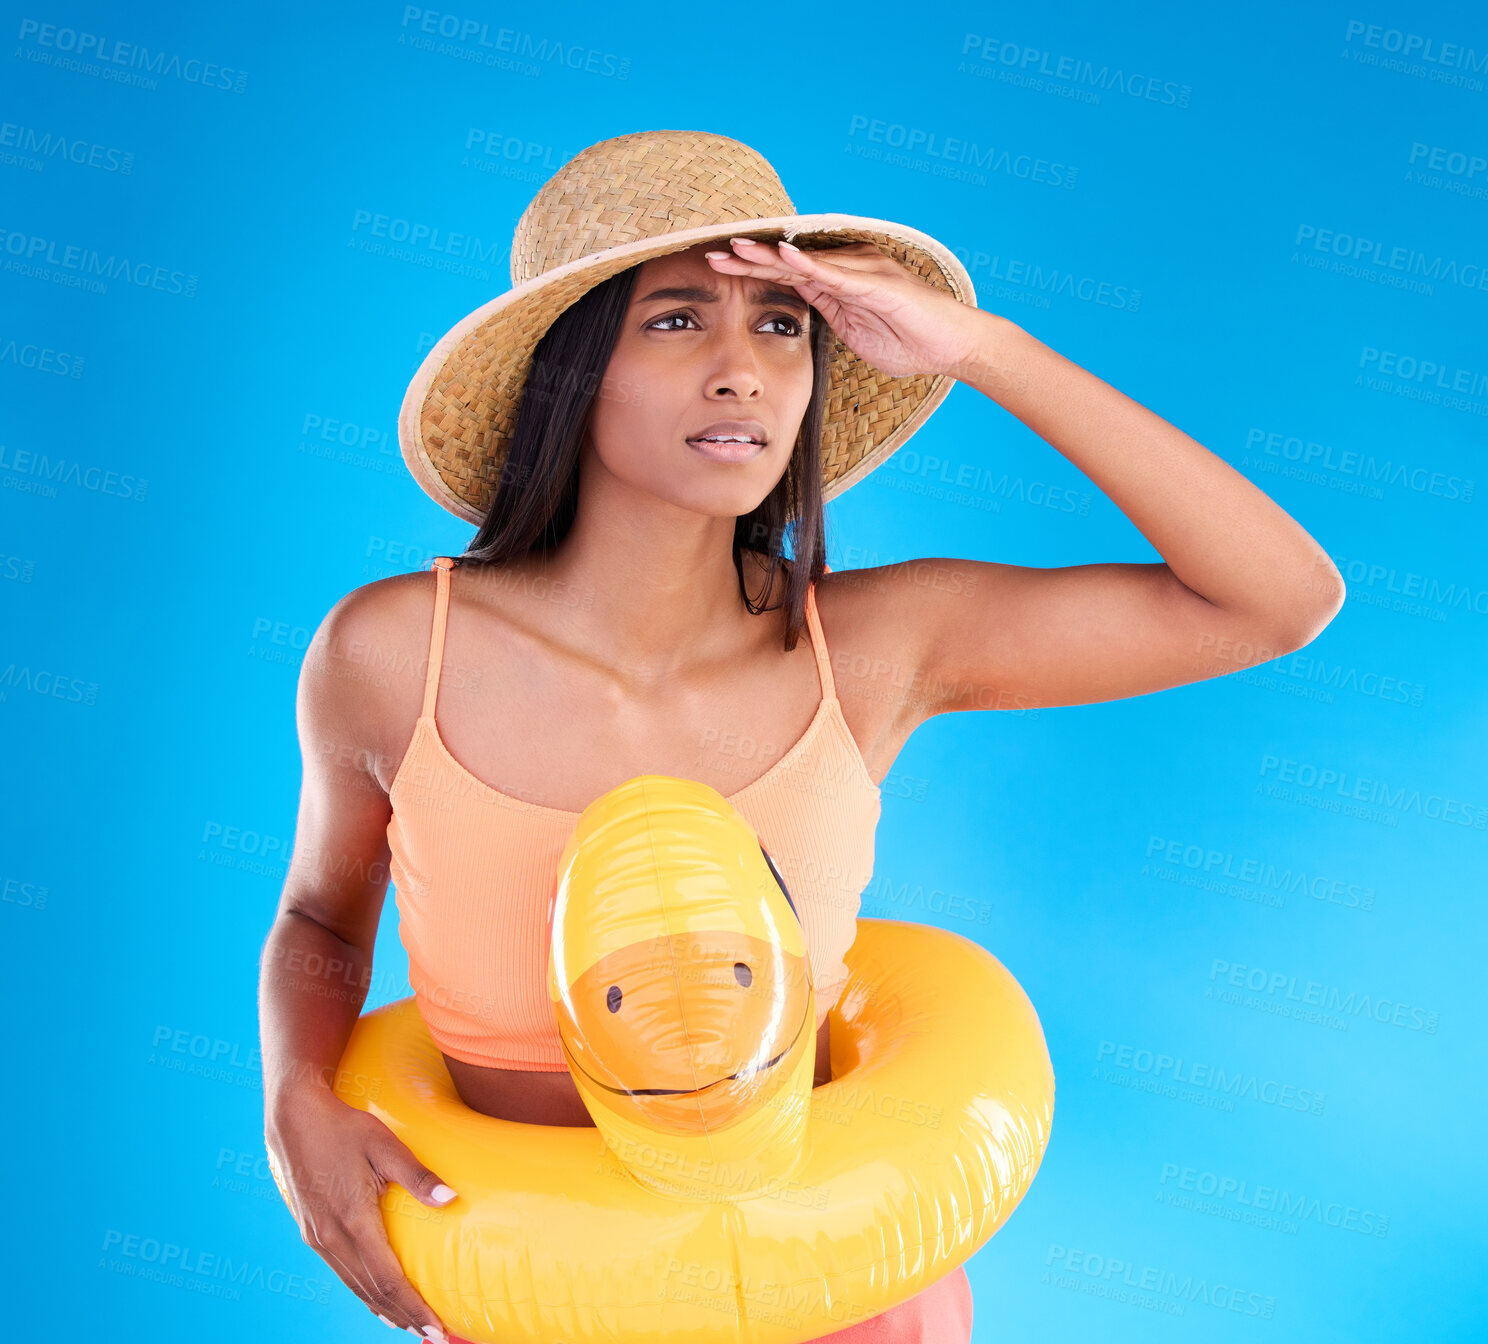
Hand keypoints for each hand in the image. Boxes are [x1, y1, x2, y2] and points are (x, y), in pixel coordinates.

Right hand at [265, 1089, 456, 1339]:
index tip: (437, 1330)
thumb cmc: (344, 1127)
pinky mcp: (312, 1233)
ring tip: (413, 1327)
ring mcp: (319, 1238)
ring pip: (356, 1287)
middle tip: (436, 1337)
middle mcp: (332, 1238)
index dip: (414, 1309)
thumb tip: (451, 1198)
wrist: (293, 1119)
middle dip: (405, 1318)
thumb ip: (417, 1174)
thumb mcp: (384, 1144)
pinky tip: (379, 1302)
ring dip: (385, 1310)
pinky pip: (343, 1273)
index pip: (388, 1279)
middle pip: (373, 1292)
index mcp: (352, 1221)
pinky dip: (365, 1293)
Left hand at [705, 237, 980, 378]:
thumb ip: (828, 315)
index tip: (716, 268)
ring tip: (734, 249)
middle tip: (709, 253)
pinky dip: (807, 265)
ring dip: (768, 256)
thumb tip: (800, 314)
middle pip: (788, 261)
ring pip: (805, 262)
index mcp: (838, 283)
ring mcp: (862, 272)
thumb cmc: (911, 342)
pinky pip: (836, 274)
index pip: (785, 273)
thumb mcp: (854, 331)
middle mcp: (847, 268)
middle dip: (748, 258)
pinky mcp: (877, 285)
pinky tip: (783, 256)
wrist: (955, 346)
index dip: (751, 270)